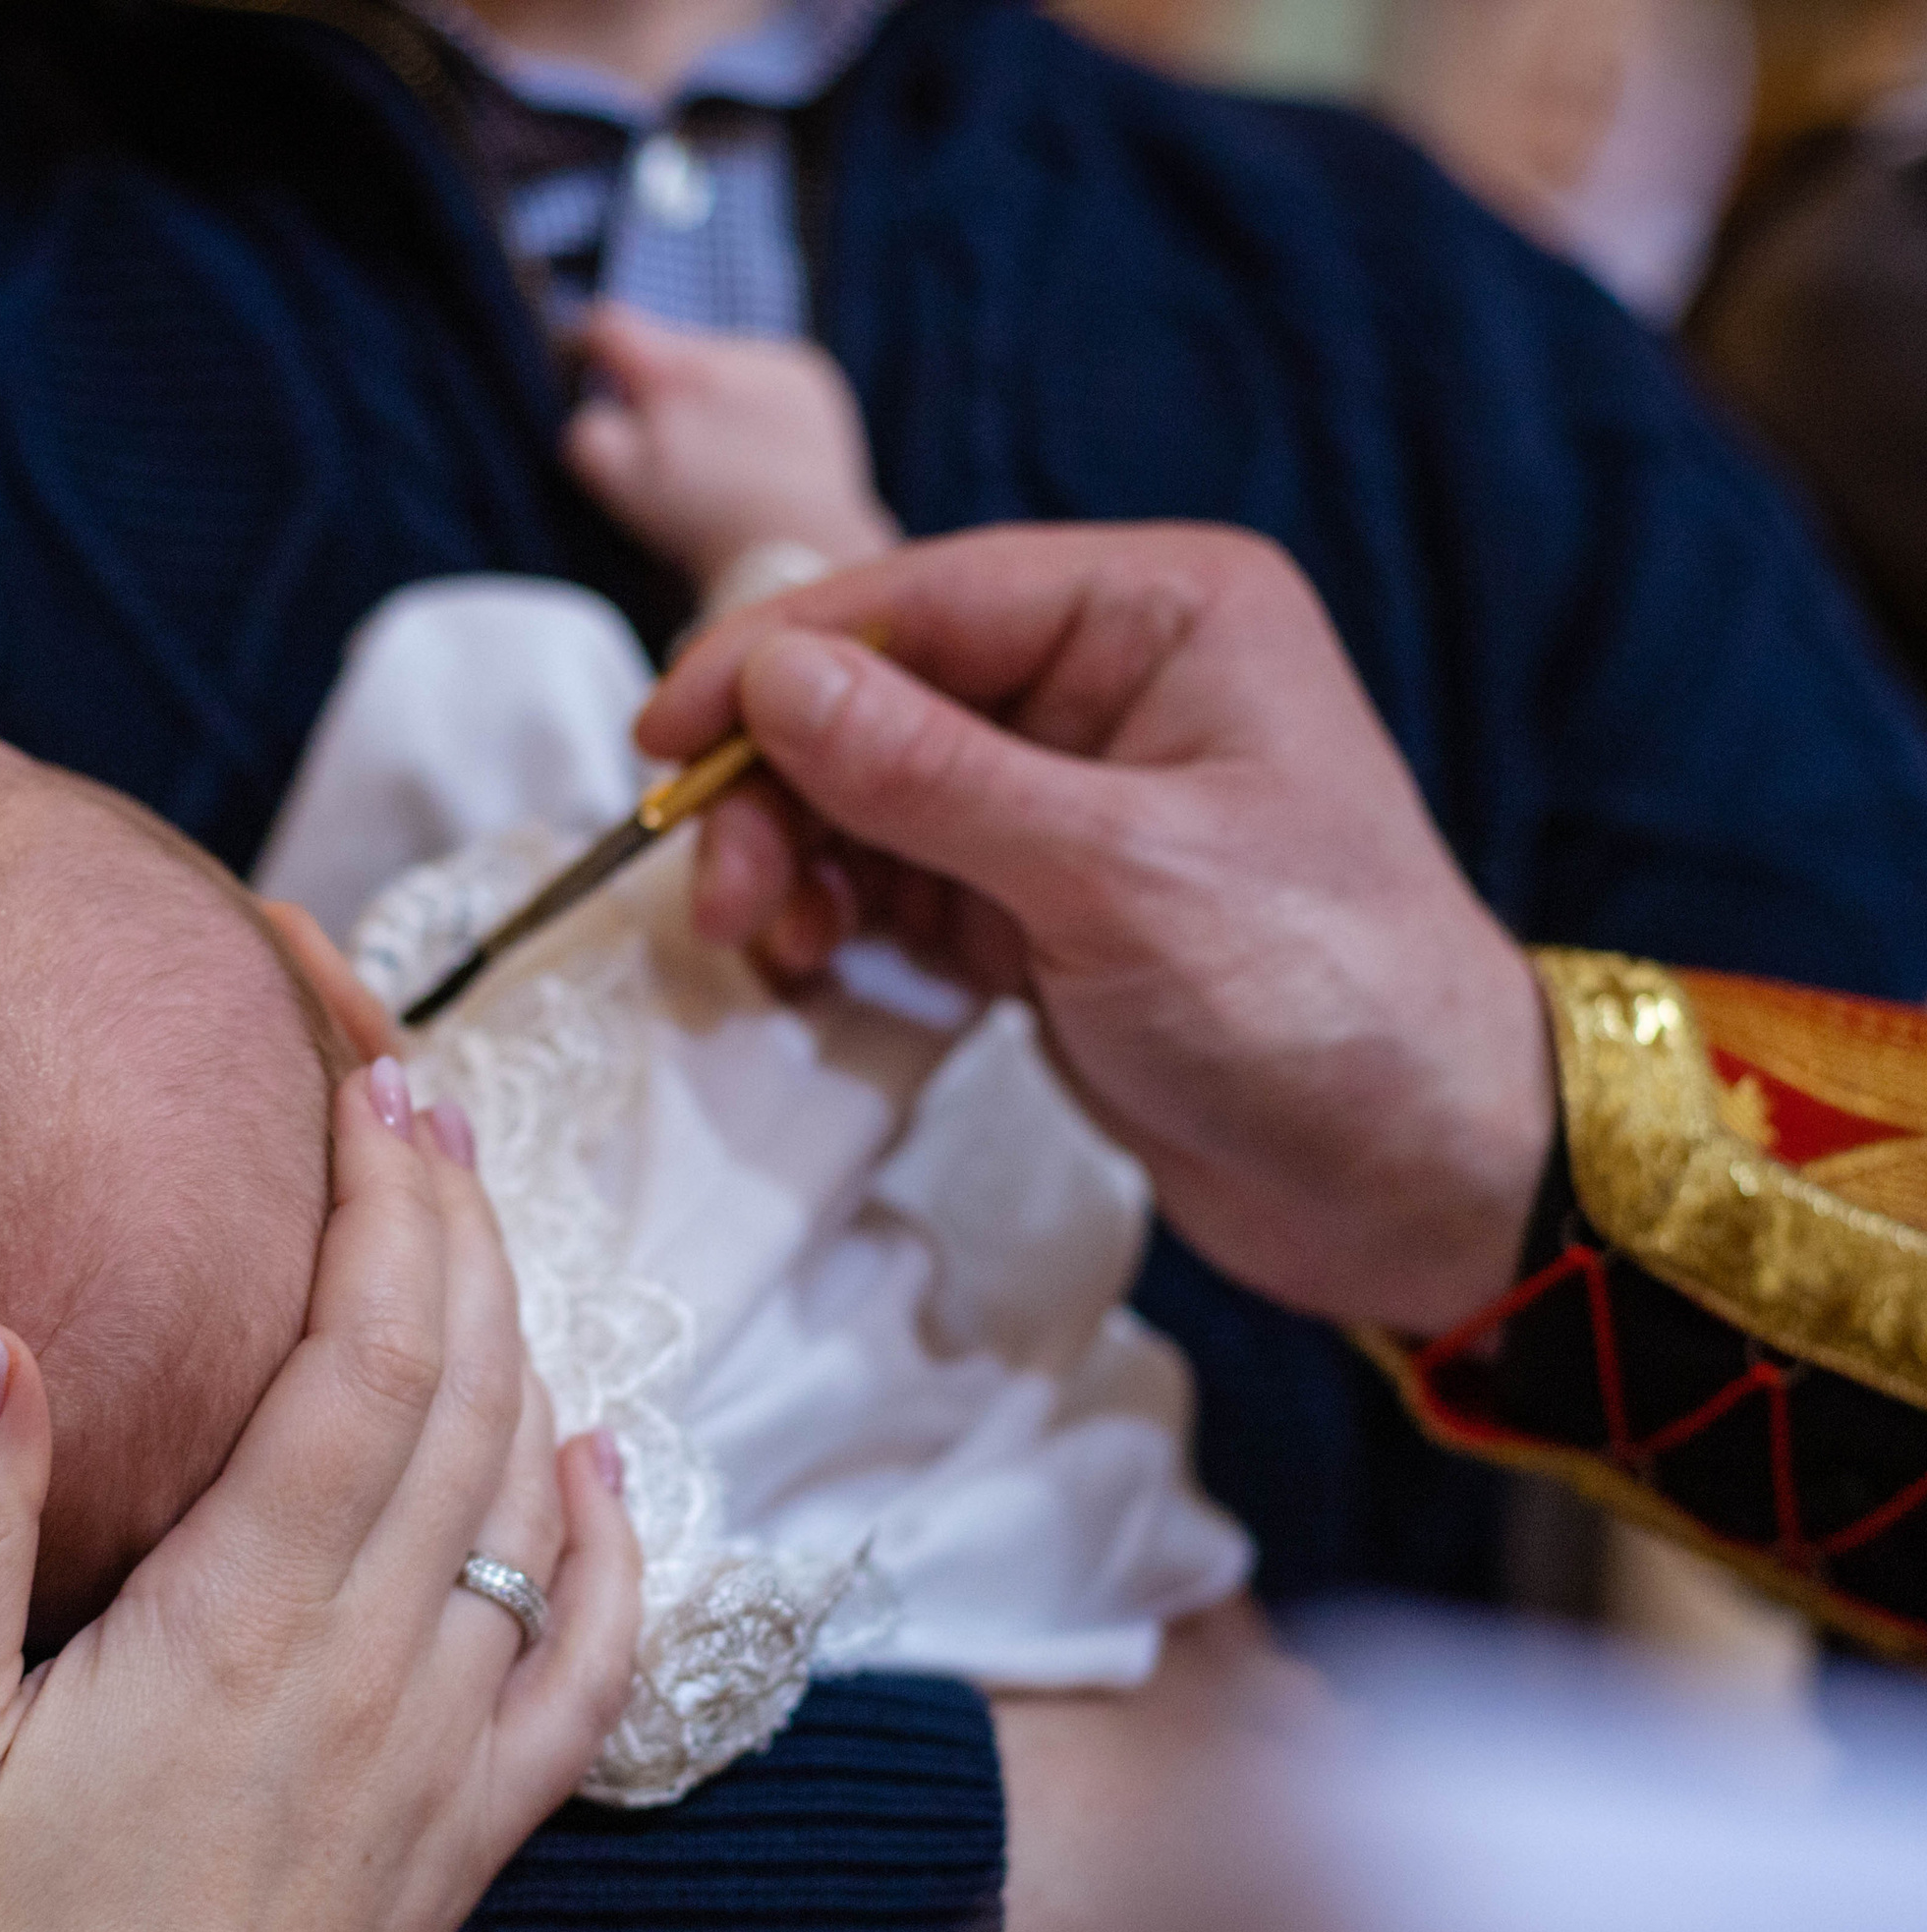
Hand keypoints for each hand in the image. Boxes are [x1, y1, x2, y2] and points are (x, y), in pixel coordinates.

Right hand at [0, 1061, 641, 1931]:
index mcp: (240, 1624)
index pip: (361, 1361)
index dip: (387, 1207)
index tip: (381, 1085)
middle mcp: (373, 1667)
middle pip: (461, 1395)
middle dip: (455, 1228)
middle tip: (424, 1108)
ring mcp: (441, 1750)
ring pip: (527, 1502)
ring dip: (519, 1347)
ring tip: (483, 1237)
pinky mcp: (468, 1833)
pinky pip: (588, 1674)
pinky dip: (613, 1554)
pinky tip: (599, 1469)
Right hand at [565, 303, 898, 592]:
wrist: (803, 559)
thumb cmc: (706, 538)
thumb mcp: (621, 491)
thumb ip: (592, 434)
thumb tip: (596, 404)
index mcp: (668, 381)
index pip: (610, 327)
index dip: (587, 341)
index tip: (586, 355)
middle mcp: (722, 356)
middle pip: (667, 346)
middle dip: (657, 386)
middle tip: (672, 448)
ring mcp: (772, 362)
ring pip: (717, 358)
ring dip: (709, 394)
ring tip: (724, 459)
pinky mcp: (811, 376)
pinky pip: (767, 369)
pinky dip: (757, 403)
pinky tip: (763, 452)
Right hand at [640, 525, 1554, 1335]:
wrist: (1415, 1186)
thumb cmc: (1318, 1003)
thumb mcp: (1114, 877)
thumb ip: (932, 775)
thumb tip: (771, 677)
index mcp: (1160, 617)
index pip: (925, 599)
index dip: (777, 660)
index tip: (663, 737)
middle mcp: (1109, 689)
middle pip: (879, 697)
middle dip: (781, 787)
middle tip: (723, 897)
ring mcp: (1069, 805)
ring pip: (871, 797)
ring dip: (798, 861)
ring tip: (771, 946)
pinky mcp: (1043, 910)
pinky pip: (900, 884)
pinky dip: (840, 917)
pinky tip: (810, 965)